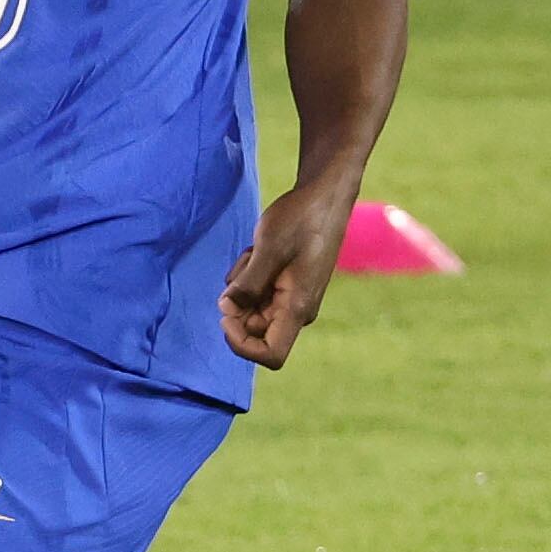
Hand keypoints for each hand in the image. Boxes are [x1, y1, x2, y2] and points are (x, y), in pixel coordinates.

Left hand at [219, 181, 353, 368]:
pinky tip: (258, 250)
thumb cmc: (301, 219)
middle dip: (238, 303)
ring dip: (243, 284)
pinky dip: (250, 274)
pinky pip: (257, 291)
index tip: (225, 317)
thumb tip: (226, 309)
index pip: (270, 355)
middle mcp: (297, 310)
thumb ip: (247, 284)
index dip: (241, 345)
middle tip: (244, 267)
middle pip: (254, 329)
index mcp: (298, 308)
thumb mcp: (267, 249)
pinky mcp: (287, 284)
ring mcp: (292, 297)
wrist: (325, 195)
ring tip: (255, 253)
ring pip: (252, 308)